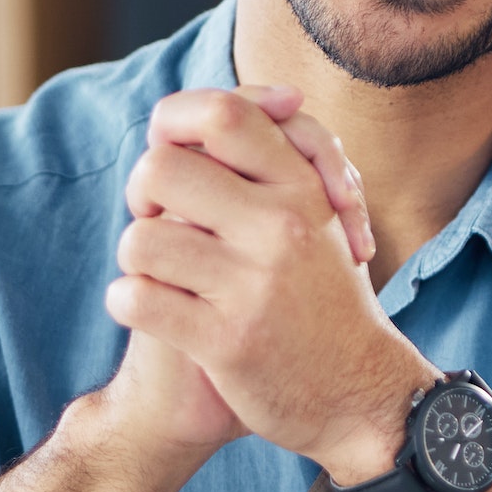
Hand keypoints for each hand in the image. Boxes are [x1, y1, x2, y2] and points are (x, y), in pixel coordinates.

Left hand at [107, 88, 431, 481]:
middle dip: (142, 194)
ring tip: (159, 274)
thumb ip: (283, 159)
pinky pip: (137, 299)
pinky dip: (129, 302)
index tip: (178, 160)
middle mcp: (279, 227)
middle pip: (160, 168)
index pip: (221, 113)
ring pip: (140, 238)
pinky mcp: (226, 341)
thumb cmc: (326, 299)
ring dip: (136, 258)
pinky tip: (150, 310)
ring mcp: (252, 285)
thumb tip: (266, 95)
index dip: (175, 126)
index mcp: (301, 188)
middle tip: (158, 220)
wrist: (362, 396)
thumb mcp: (320, 217)